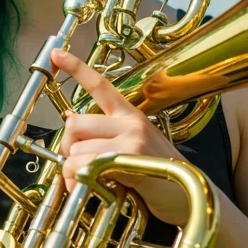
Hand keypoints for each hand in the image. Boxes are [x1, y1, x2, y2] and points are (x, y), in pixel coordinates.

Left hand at [49, 48, 193, 226]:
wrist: (190, 193)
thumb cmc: (160, 174)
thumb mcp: (136, 146)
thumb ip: (107, 137)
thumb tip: (73, 133)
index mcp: (130, 115)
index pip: (100, 84)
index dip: (76, 67)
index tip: (57, 53)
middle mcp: (130, 122)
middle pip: (75, 123)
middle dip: (66, 147)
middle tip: (72, 164)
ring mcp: (131, 140)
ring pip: (77, 149)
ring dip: (72, 170)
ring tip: (85, 182)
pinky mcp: (130, 160)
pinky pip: (87, 166)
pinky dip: (80, 181)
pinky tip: (94, 187)